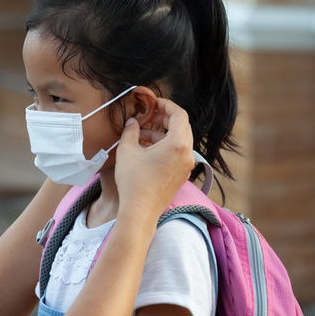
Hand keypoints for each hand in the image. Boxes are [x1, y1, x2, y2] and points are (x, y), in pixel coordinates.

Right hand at [113, 98, 193, 220]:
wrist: (140, 211)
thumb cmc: (134, 181)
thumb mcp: (127, 150)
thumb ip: (130, 130)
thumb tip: (132, 122)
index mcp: (178, 144)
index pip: (179, 115)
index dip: (166, 105)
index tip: (153, 103)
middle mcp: (187, 154)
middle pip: (182, 127)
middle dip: (164, 119)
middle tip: (148, 116)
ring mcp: (186, 166)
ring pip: (179, 141)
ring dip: (163, 133)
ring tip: (142, 134)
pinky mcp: (181, 176)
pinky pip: (178, 154)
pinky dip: (165, 146)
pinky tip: (147, 149)